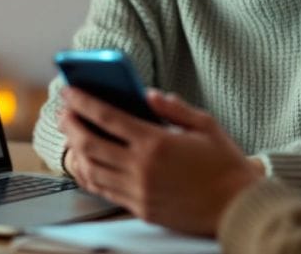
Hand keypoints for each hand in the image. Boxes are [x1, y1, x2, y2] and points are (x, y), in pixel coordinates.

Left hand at [58, 87, 262, 235]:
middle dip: (71, 125)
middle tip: (64, 113)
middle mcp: (141, 168)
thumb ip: (173, 107)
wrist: (235, 205)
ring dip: (75, 150)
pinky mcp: (141, 208)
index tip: (70, 92)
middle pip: (90, 144)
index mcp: (157, 142)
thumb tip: (147, 95)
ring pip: (92, 170)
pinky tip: (87, 163)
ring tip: (71, 137)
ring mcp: (138, 191)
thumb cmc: (224, 164)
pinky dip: (89, 175)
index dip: (84, 103)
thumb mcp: (204, 124)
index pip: (108, 118)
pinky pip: (104, 190)